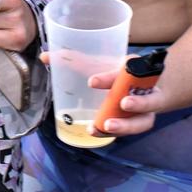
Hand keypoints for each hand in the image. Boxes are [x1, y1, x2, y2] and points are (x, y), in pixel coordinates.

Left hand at [38, 54, 162, 136]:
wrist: (147, 81)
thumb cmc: (115, 70)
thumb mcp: (99, 62)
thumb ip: (74, 60)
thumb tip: (44, 57)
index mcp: (133, 68)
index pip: (124, 71)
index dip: (108, 77)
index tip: (91, 82)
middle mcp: (144, 89)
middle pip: (143, 97)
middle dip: (134, 104)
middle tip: (117, 109)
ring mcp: (148, 108)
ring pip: (143, 120)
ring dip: (126, 126)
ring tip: (106, 127)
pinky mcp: (143, 121)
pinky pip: (135, 130)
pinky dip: (118, 133)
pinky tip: (100, 134)